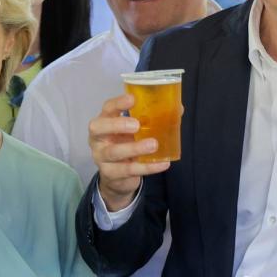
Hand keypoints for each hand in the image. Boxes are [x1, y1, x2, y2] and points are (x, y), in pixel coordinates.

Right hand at [88, 94, 170, 210]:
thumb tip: (177, 109)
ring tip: (153, 145)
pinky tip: (162, 163)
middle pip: (98, 128)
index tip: (133, 99)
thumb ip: (151, 120)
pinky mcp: (110, 174)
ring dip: (134, 148)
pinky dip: (147, 167)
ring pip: (114, 152)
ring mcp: (101, 157)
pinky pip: (128, 170)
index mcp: (104, 122)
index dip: (118, 103)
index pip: (107, 108)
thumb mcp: (135, 132)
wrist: (118, 178)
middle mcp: (98, 138)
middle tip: (137, 125)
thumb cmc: (126, 146)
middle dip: (117, 125)